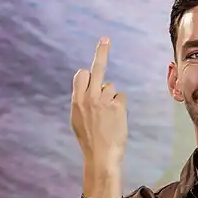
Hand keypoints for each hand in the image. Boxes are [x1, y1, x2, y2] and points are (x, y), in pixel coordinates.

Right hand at [71, 38, 127, 181]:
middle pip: (96, 69)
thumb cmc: (90, 142)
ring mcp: (103, 101)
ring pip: (111, 87)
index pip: (81, 76)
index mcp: (76, 102)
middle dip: (101, 52)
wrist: (101, 157)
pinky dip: (120, 106)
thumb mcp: (78, 121)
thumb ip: (81, 103)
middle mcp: (89, 98)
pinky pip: (121, 97)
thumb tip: (86, 90)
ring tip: (108, 117)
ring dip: (111, 98)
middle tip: (105, 39)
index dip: (86, 73)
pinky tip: (116, 119)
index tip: (89, 62)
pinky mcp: (117, 106)